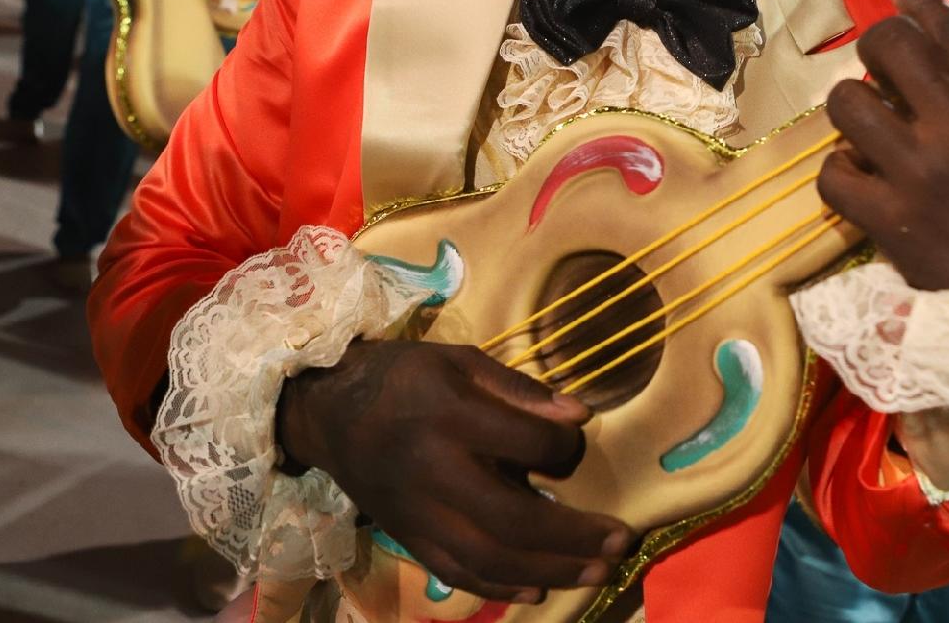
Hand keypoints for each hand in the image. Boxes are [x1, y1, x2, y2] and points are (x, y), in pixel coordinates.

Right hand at [276, 339, 631, 602]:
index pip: (525, 441)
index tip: (577, 442)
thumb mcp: (459, 360)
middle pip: (511, 518)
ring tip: (597, 572)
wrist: (327, 412)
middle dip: (573, 536)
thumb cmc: (402, 377)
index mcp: (450, 415)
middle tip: (621, 541)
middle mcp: (433, 471)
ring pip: (488, 558)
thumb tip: (580, 416)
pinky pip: (457, 572)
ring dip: (549, 570)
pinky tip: (539, 589)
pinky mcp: (407, 537)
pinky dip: (501, 586)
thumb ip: (519, 389)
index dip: (565, 447)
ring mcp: (417, 513)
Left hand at [820, 0, 948, 289]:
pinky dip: (840, 170)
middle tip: (883, 68)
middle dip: (879, 48)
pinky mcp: (887, 219)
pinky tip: (860, 173)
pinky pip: (831, 172)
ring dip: (854, 108)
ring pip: (848, 102)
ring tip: (870, 124)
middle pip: (889, 47)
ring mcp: (920, 175)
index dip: (918, 4)